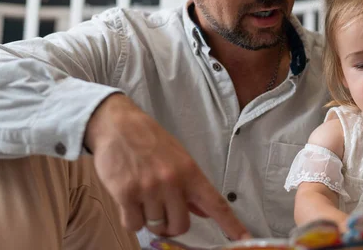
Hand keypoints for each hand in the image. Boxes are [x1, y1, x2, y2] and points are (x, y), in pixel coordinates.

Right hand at [85, 93, 249, 238]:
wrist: (118, 124)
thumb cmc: (149, 140)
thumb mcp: (178, 158)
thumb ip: (191, 187)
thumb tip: (204, 211)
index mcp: (190, 172)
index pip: (215, 203)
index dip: (231, 225)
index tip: (245, 240)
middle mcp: (172, 182)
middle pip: (180, 226)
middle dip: (171, 225)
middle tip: (161, 210)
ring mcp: (149, 189)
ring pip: (155, 226)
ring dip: (148, 218)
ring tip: (142, 194)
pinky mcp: (126, 194)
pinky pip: (133, 225)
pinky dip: (131, 218)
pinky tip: (129, 200)